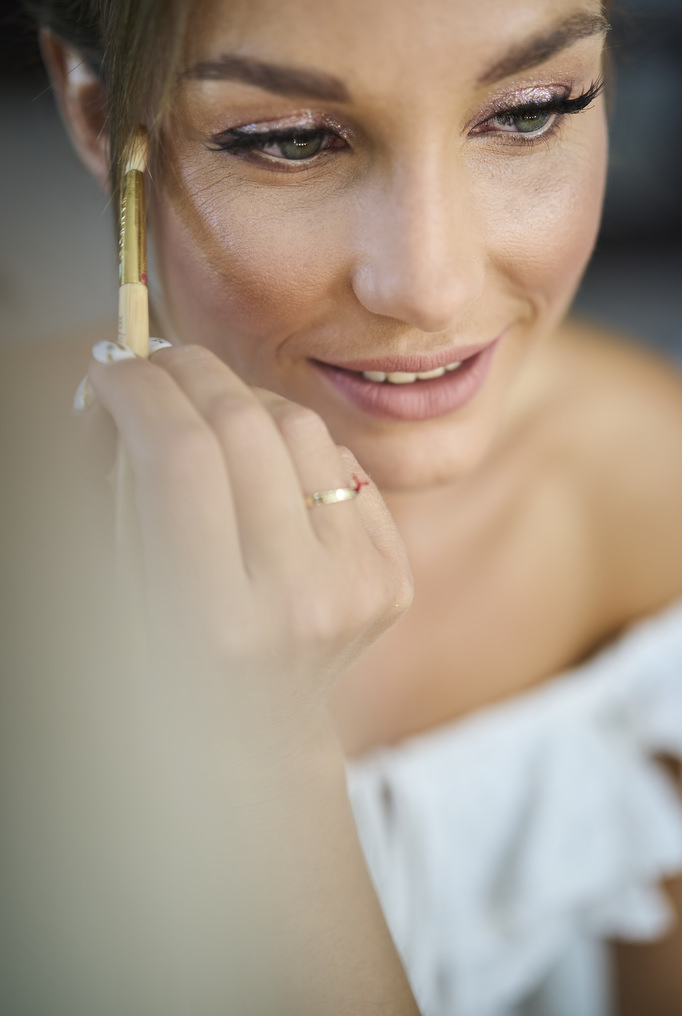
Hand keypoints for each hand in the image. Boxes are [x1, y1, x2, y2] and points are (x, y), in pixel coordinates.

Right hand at [87, 342, 412, 739]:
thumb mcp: (126, 585)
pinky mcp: (393, 575)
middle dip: (190, 373)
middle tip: (159, 363)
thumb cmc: (173, 653)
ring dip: (245, 402)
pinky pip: (343, 462)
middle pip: (246, 428)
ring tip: (211, 418)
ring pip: (301, 427)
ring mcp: (358, 588)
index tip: (114, 366)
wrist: (260, 727)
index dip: (141, 391)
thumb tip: (129, 382)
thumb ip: (121, 484)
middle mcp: (299, 604)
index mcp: (214, 620)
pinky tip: (267, 473)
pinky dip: (296, 449)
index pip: (181, 458)